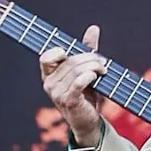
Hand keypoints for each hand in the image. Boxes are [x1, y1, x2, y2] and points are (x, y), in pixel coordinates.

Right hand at [39, 25, 106, 145]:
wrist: (88, 121)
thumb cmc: (86, 95)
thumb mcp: (85, 70)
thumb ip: (87, 50)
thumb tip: (93, 28)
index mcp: (49, 75)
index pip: (46, 56)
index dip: (60, 52)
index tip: (75, 55)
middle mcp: (50, 84)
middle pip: (70, 61)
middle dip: (90, 59)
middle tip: (103, 64)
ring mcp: (57, 94)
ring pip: (77, 70)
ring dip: (95, 67)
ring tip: (103, 71)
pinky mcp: (69, 101)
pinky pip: (79, 82)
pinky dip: (90, 76)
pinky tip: (97, 77)